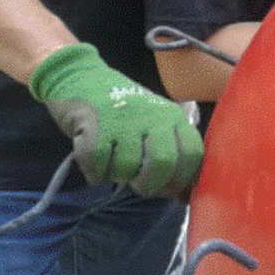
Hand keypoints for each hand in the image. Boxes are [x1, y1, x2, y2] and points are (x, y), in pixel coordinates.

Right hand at [29, 42, 202, 197]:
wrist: (82, 77)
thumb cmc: (124, 111)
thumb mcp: (155, 124)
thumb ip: (172, 154)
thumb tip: (184, 197)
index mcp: (172, 117)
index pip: (192, 154)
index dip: (182, 179)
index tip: (168, 188)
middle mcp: (152, 116)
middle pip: (162, 163)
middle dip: (149, 185)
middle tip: (138, 184)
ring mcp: (123, 118)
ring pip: (126, 167)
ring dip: (116, 175)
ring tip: (113, 163)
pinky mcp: (93, 122)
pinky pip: (96, 162)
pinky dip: (93, 171)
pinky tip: (95, 164)